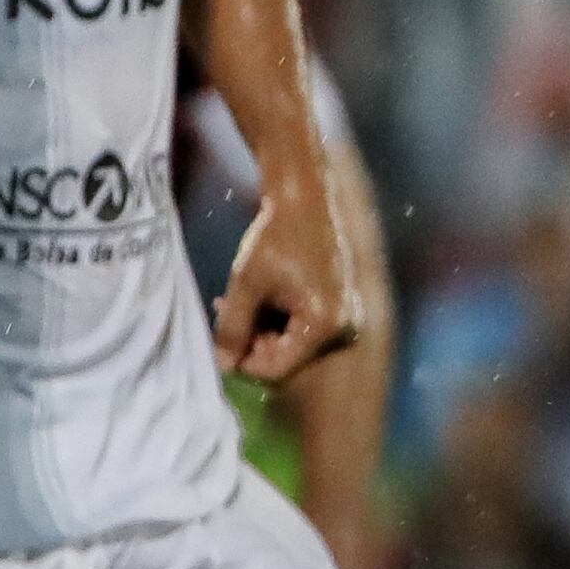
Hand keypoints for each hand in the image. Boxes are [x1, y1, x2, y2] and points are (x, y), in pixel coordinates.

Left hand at [214, 189, 353, 384]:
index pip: (277, 368)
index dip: (244, 360)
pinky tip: (263, 300)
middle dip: (254, 341)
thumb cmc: (279, 239)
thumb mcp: (247, 285)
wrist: (311, 200)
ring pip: (295, 342)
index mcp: (323, 326)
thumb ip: (233, 329)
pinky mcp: (343, 307)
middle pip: (287, 356)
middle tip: (229, 316)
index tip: (224, 338)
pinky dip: (282, 319)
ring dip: (265, 329)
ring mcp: (346, 318)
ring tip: (240, 304)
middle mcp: (343, 328)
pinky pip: (307, 327)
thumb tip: (223, 366)